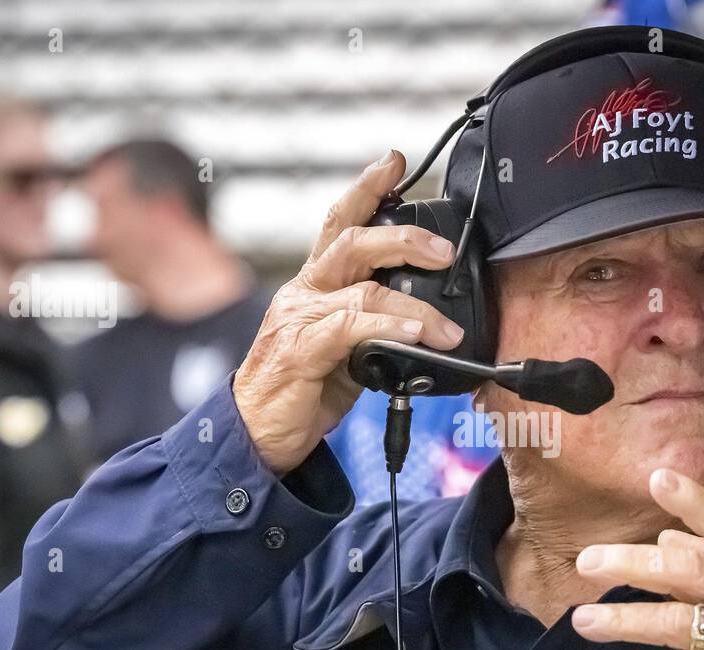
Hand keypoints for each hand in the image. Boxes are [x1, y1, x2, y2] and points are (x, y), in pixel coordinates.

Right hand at [233, 149, 465, 475]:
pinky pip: (352, 328)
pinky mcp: (301, 351)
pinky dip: (391, 328)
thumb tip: (426, 322)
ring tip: (448, 327)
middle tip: (445, 249)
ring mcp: (300, 318)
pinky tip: (419, 336)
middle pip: (353, 240)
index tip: (396, 161)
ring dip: (414, 304)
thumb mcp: (345, 351)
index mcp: (315, 285)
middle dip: (404, 236)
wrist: (256, 434)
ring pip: (361, 287)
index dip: (367, 189)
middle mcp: (305, 292)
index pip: (340, 222)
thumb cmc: (300, 391)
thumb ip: (375, 327)